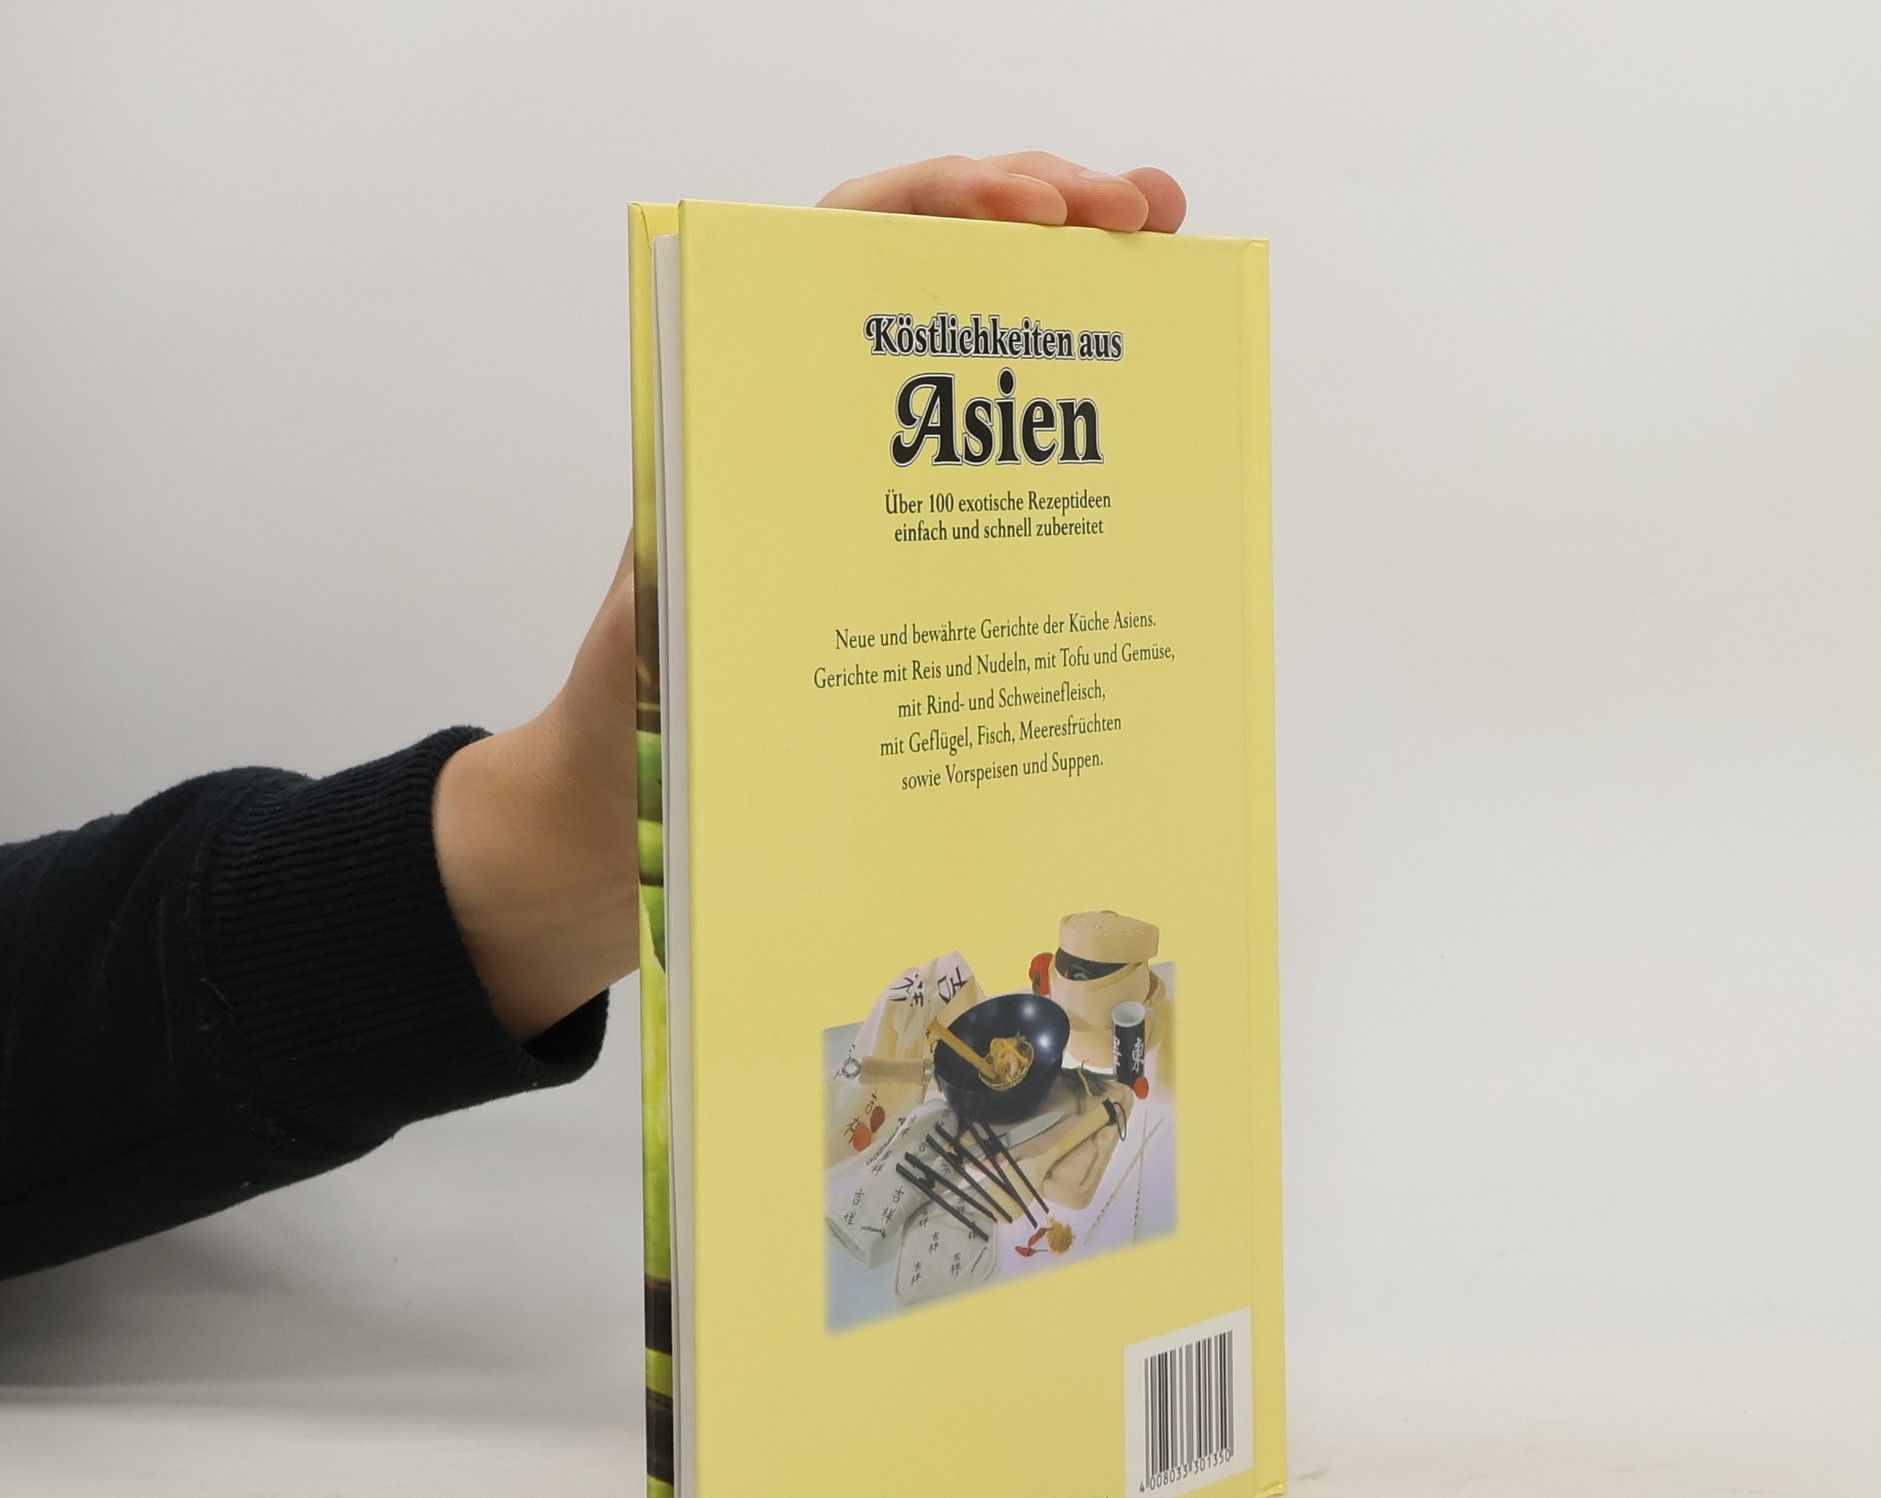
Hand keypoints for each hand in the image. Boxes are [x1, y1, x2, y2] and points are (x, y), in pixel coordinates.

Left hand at [433, 152, 1186, 1041]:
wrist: (616, 809)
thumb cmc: (625, 723)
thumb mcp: (661, 634)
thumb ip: (708, 572)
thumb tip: (803, 532)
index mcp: (744, 415)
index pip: (847, 246)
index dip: (951, 206)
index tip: (1044, 215)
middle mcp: (809, 430)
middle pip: (932, 271)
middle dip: (1044, 217)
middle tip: (1146, 216)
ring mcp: (862, 488)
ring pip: (974, 358)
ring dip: (1069, 300)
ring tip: (1165, 259)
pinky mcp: (898, 556)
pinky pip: (990, 474)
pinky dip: (1063, 435)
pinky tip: (1132, 428)